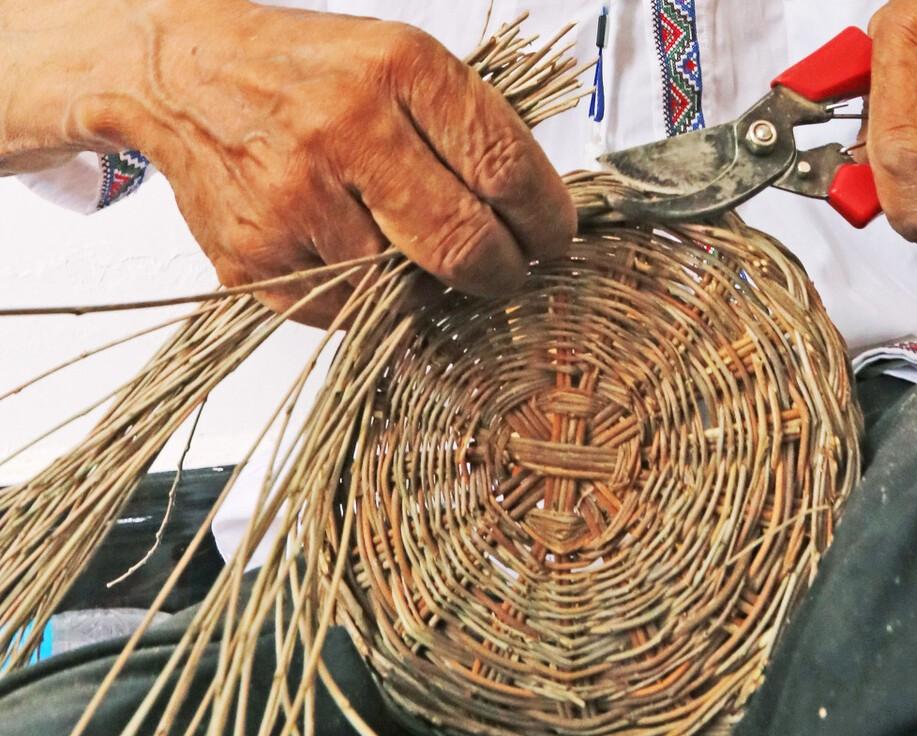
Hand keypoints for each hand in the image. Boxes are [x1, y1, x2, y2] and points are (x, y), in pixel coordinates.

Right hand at [0, 0, 574, 325]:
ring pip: (406, 289)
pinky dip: (365, 296)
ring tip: (404, 246)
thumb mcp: (401, 63)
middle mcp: (346, 130)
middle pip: (465, 244)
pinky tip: (347, 249)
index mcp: (400, 70)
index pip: (507, 172)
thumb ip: (469, 135)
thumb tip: (533, 223)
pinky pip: (347, 311)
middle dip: (502, 274)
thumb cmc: (310, 73)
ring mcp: (295, 200)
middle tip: (505, 272)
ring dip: (427, 286)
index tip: (552, 242)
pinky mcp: (255, 258)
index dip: (546, 224)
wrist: (184, 74)